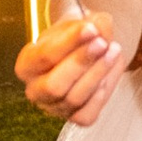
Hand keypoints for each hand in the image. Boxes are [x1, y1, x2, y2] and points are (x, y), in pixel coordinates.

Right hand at [14, 7, 128, 124]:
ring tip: (114, 50)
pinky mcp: (73, 117)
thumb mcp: (82, 23)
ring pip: (74, 98)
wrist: (85, 49)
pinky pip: (87, 114)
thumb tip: (99, 30)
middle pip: (54, 86)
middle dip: (80, 63)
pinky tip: (109, 73)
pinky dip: (102, 95)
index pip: (44, 56)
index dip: (69, 43)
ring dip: (97, 74)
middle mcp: (34, 90)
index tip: (91, 28)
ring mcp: (53, 107)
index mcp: (26, 64)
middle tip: (102, 43)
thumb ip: (92, 24)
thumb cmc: (76, 36)